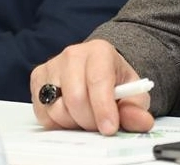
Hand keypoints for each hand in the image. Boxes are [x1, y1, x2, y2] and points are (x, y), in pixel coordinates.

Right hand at [31, 39, 154, 134]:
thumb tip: (141, 121)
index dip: (103, 108)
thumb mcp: (132, 94)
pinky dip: (57, 123)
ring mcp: (52, 66)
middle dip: (89, 120)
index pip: (98, 81)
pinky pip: (43, 113)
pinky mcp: (38, 79)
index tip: (109, 128)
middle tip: (99, 125)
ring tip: (86, 117)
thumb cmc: (115, 82)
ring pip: (57, 108)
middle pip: (75, 98)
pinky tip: (70, 115)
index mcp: (99, 51)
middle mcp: (72, 54)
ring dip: (74, 123)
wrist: (98, 71)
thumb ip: (136, 109)